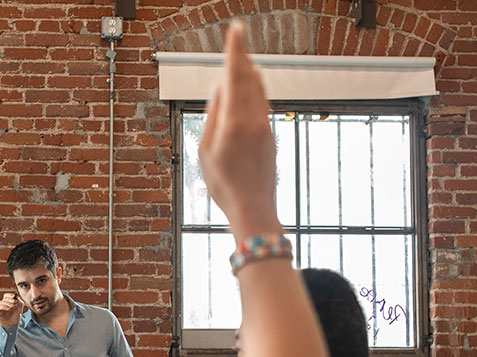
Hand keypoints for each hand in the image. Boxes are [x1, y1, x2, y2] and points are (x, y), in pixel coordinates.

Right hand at [0, 292, 22, 327]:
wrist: (12, 326)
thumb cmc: (15, 319)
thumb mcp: (19, 311)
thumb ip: (20, 304)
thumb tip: (17, 297)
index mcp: (9, 303)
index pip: (7, 296)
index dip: (10, 295)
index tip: (14, 295)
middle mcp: (4, 305)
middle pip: (4, 298)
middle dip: (10, 299)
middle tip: (14, 302)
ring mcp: (0, 309)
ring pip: (2, 302)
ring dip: (7, 303)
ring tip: (12, 307)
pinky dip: (4, 306)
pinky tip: (8, 309)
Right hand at [198, 22, 280, 240]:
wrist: (253, 206)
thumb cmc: (225, 184)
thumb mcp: (206, 151)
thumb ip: (212, 116)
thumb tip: (218, 89)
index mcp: (234, 122)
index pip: (235, 76)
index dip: (235, 50)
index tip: (236, 29)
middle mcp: (253, 119)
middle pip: (250, 78)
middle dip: (243, 56)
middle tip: (239, 37)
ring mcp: (265, 126)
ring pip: (259, 89)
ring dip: (251, 71)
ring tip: (244, 58)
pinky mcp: (270, 134)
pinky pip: (262, 103)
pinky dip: (255, 89)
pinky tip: (251, 88)